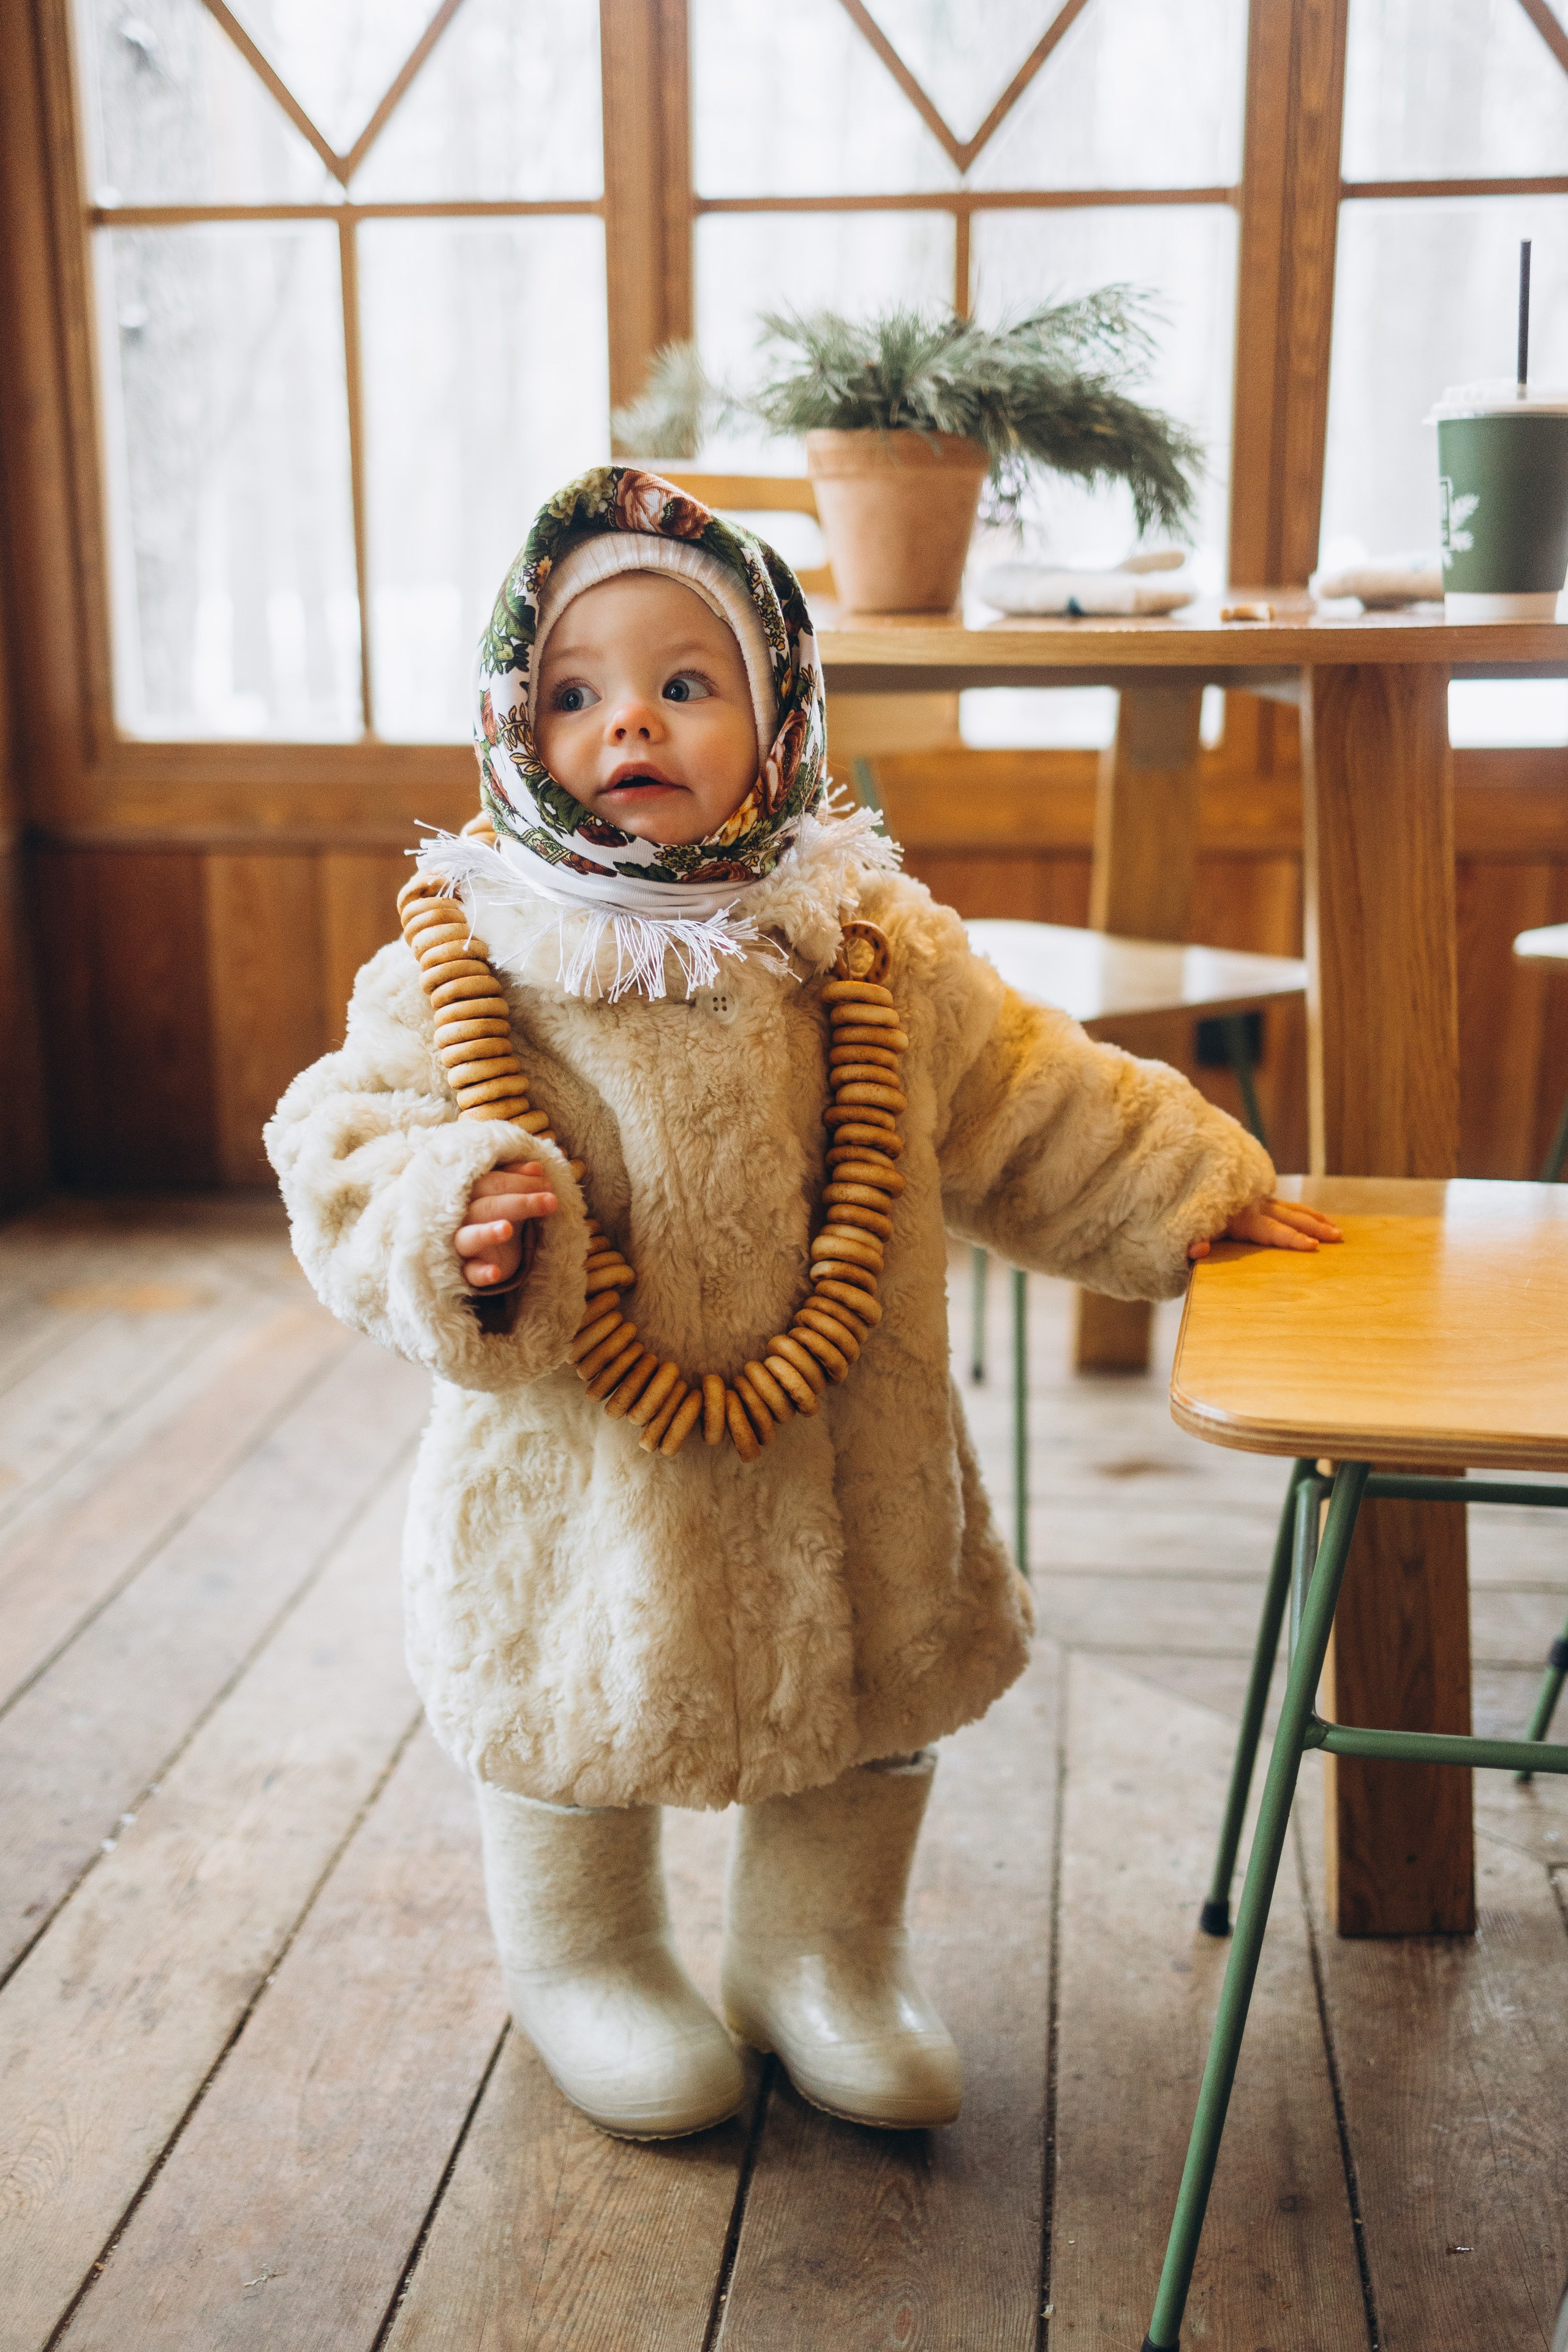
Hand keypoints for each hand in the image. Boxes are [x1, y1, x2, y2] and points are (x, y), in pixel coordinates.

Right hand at [457, 1161, 557, 1290]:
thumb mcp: (508, 1198)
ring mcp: (462, 1246)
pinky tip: (496, 1273)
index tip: (547, 1185)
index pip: (491, 1182)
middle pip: (485, 1207)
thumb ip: (519, 1181)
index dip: (520, 1181)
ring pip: (467, 1237)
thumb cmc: (496, 1218)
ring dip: (486, 1233)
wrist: (486, 1254)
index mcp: (471, 1195)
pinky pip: (469, 1273)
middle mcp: (462, 1218)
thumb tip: (537, 1167)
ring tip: (507, 1229)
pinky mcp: (466, 1271)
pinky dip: (481, 1274)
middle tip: (551, 1201)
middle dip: (519, 1203)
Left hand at [1187, 1196, 1343, 1260]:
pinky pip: (1286, 1205)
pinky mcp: (1258, 1198)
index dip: (1292, 1240)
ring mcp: (1258, 1201)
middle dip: (1315, 1228)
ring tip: (1337, 1229)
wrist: (1183, 1182)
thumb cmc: (1187, 1215)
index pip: (1272, 1231)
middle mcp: (1255, 1206)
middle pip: (1291, 1218)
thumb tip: (1197, 1249)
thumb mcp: (1186, 1232)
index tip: (1312, 1246)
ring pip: (1293, 1208)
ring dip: (1315, 1219)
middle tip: (1338, 1237)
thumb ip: (1192, 1243)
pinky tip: (1317, 1217)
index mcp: (1242, 1218)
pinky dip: (1304, 1211)